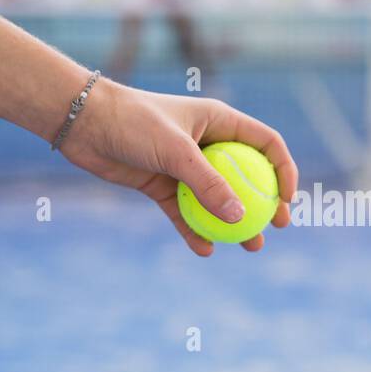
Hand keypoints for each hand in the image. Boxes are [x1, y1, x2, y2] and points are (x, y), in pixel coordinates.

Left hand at [60, 83, 299, 255]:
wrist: (83, 124)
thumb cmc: (133, 123)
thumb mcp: (176, 151)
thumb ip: (209, 183)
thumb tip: (239, 217)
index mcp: (219, 122)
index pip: (266, 144)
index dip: (284, 170)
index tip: (287, 199)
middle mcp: (207, 143)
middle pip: (249, 176)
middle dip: (266, 203)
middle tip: (278, 227)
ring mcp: (185, 166)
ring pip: (218, 199)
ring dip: (234, 224)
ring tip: (250, 246)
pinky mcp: (162, 185)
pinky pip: (186, 213)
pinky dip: (195, 231)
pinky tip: (205, 250)